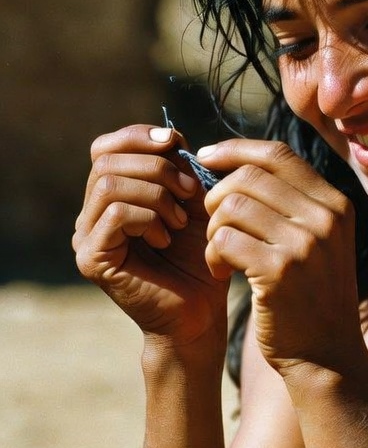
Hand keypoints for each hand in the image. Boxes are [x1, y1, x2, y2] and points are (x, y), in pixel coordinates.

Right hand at [73, 125, 229, 344]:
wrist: (200, 312)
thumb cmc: (200, 259)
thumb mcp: (194, 202)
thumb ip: (180, 168)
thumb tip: (171, 135)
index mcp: (112, 196)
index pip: (107, 146)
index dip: (140, 135)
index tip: (177, 142)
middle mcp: (91, 214)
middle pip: (107, 159)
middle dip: (155, 165)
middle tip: (190, 190)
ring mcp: (87, 236)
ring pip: (109, 183)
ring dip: (155, 192)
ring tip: (180, 218)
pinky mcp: (92, 258)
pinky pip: (114, 214)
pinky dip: (147, 216)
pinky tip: (166, 236)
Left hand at [201, 139, 362, 373]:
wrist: (326, 356)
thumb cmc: (310, 298)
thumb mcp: (317, 243)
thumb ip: (290, 203)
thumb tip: (234, 162)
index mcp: (335, 204)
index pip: (277, 153)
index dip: (234, 150)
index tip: (205, 158)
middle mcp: (325, 218)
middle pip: (248, 177)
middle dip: (216, 197)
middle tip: (213, 226)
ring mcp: (305, 244)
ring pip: (232, 206)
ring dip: (212, 229)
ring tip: (218, 253)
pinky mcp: (279, 272)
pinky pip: (224, 240)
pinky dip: (212, 254)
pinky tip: (221, 271)